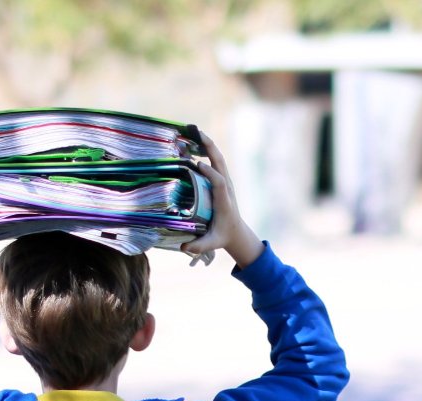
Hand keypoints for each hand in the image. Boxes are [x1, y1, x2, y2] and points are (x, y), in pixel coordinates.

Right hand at [180, 133, 263, 268]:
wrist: (236, 231)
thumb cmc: (221, 236)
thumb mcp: (211, 243)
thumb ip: (199, 246)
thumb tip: (184, 248)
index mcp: (224, 200)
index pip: (219, 182)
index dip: (209, 173)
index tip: (196, 164)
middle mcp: (226, 186)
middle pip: (220, 162)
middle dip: (208, 147)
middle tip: (195, 132)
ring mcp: (225, 180)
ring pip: (217, 157)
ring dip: (205, 143)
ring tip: (192, 130)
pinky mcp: (221, 179)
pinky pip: (214, 160)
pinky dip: (204, 149)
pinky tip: (192, 141)